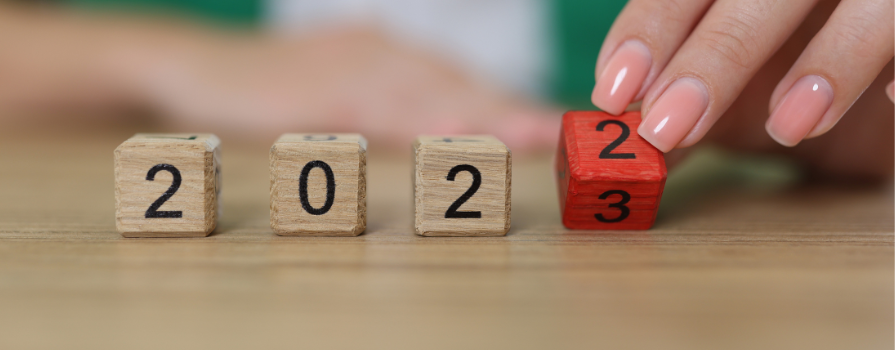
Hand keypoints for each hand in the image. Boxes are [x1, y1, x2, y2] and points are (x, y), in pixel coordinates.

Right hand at [119, 28, 558, 151]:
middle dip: (511, 109)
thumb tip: (447, 141)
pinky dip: (418, 119)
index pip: (463, 83)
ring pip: (430, 92)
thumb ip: (392, 115)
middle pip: (458, 84)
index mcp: (392, 57)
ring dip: (482, 113)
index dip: (511, 104)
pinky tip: (452, 130)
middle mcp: (383, 54)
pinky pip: (379, 107)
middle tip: (560, 131)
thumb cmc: (276, 90)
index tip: (554, 126)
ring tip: (529, 133)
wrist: (195, 68)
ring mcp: (352, 66)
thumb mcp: (342, 100)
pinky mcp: (321, 88)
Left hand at [591, 0, 892, 154]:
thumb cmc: (789, 57)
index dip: (651, 29)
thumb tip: (623, 137)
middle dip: (714, 56)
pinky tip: (889, 102)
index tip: (617, 91)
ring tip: (786, 126)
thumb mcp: (731, 74)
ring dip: (824, 61)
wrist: (866, 51)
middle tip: (670, 125)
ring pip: (864, 2)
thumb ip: (679, 92)